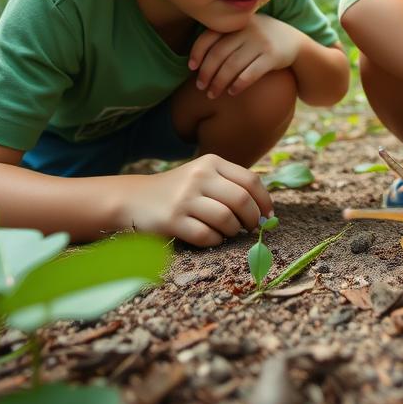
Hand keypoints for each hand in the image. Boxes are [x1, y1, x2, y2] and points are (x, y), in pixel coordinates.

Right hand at [122, 154, 273, 246]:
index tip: (268, 216)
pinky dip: (215, 241)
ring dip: (233, 231)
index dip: (264, 201)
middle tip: (251, 228)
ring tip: (229, 232)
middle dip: (252, 218)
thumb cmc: (178, 190)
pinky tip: (212, 238)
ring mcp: (185, 198)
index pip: (250, 181)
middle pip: (241, 200)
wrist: (134, 198)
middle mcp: (199, 176)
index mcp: (211, 162)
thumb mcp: (203, 176)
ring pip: (226, 219)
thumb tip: (264, 210)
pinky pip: (206, 236)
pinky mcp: (172, 220)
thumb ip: (230, 185)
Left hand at [190, 15, 300, 98]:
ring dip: (219, 82)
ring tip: (212, 94)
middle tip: (200, 87)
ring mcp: (261, 42)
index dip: (197, 52)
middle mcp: (247, 29)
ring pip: (232, 65)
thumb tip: (195, 60)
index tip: (192, 67)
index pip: (209, 36)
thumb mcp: (244, 30)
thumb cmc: (260, 39)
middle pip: (218, 53)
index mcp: (236, 22)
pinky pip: (250, 73)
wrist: (295, 41)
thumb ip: (225, 37)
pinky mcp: (273, 56)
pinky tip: (232, 92)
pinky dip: (238, 84)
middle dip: (206, 73)